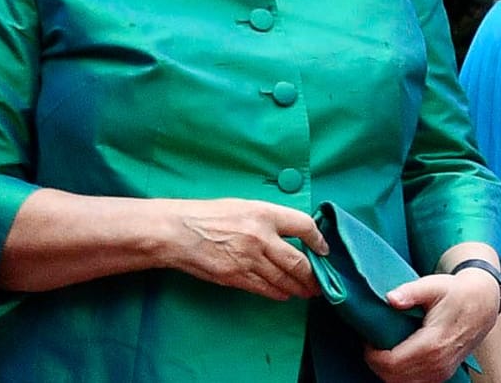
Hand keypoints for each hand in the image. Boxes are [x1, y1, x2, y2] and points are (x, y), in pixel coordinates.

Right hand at [155, 198, 325, 300]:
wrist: (177, 232)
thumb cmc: (206, 215)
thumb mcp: (241, 206)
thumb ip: (266, 219)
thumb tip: (289, 233)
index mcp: (263, 213)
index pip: (303, 226)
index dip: (318, 240)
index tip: (323, 249)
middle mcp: (260, 237)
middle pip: (299, 262)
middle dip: (313, 276)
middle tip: (320, 282)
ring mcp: (249, 259)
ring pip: (285, 280)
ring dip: (299, 288)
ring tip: (307, 291)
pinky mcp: (238, 277)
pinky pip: (266, 289)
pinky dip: (279, 293)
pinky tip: (285, 294)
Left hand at [364, 269, 500, 382]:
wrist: (482, 304)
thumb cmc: (456, 293)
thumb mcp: (432, 285)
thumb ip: (410, 292)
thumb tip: (390, 299)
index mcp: (432, 343)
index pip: (392, 363)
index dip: (373, 355)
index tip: (367, 339)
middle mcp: (438, 363)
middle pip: (394, 377)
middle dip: (377, 363)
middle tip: (371, 343)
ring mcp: (442, 371)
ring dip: (388, 371)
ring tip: (382, 349)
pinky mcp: (444, 373)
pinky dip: (401, 375)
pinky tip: (396, 357)